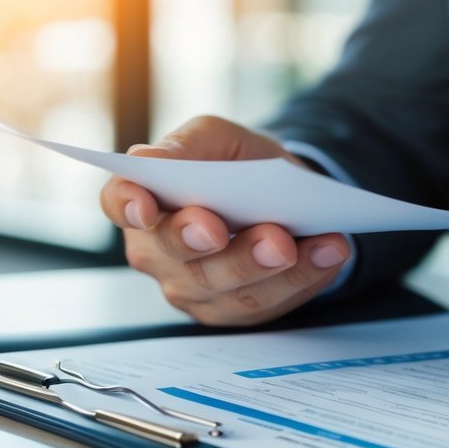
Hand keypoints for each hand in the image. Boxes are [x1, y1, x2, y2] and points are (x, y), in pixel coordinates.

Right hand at [99, 116, 349, 325]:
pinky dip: (303, 277)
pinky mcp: (233, 310)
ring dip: (268, 267)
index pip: (120, 204)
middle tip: (259, 233)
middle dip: (220, 246)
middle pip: (179, 257)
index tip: (147, 206)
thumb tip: (147, 159)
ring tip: (297, 243)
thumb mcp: (215, 138)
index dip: (129, 205)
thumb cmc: (236, 165)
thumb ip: (185, 146)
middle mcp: (158, 252)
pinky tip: (328, 250)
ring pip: (227, 288)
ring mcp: (193, 288)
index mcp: (144, 200)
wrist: (281, 193)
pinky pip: (266, 301)